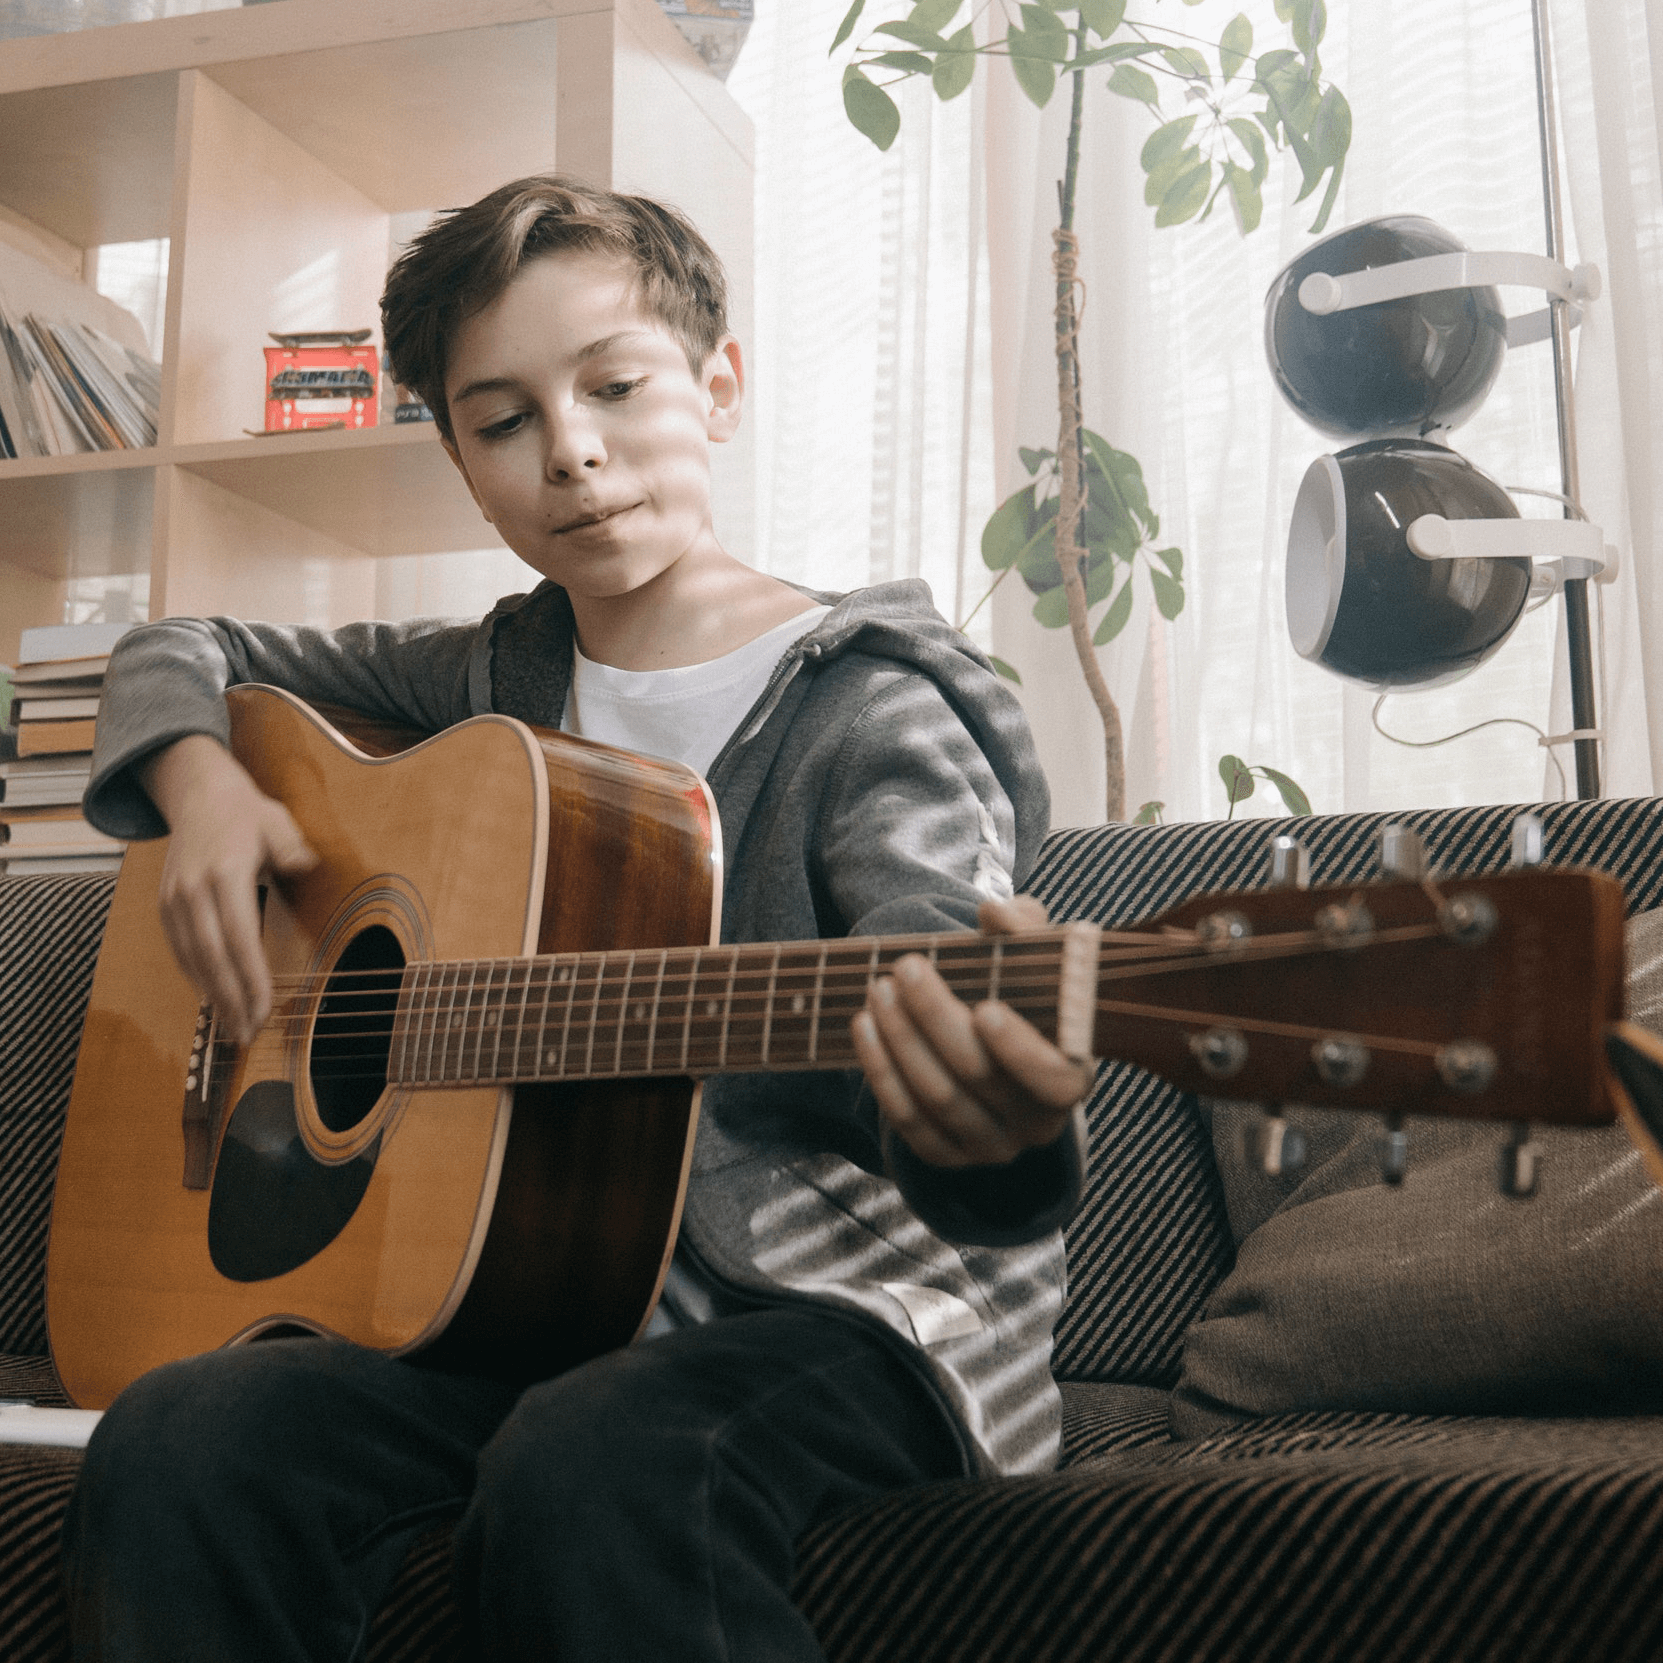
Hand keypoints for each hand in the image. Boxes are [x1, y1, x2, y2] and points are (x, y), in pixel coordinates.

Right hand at [140, 735, 317, 1044]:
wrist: (196, 794)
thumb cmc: (245, 812)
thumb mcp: (277, 821)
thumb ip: (291, 847)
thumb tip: (306, 864)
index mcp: (224, 872)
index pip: (238, 935)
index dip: (250, 976)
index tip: (264, 1007)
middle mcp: (194, 890)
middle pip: (212, 956)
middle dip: (231, 999)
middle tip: (248, 1033)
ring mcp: (175, 899)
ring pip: (192, 959)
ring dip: (213, 996)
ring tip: (234, 1027)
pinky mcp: (166, 905)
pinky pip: (181, 950)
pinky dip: (197, 978)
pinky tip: (215, 998)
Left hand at [851, 894, 1095, 1167]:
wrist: (993, 1047)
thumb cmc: (1020, 996)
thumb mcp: (1032, 959)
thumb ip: (1022, 929)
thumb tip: (995, 911)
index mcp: (1072, 1077)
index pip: (1054, 1079)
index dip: (1020, 1050)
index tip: (985, 1008)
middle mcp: (1036, 1124)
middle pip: (980, 1078)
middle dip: (936, 1018)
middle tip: (906, 967)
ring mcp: (990, 1146)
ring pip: (938, 1099)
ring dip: (901, 1040)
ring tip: (878, 988)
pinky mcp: (947, 1155)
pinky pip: (908, 1120)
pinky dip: (881, 1072)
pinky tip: (864, 1026)